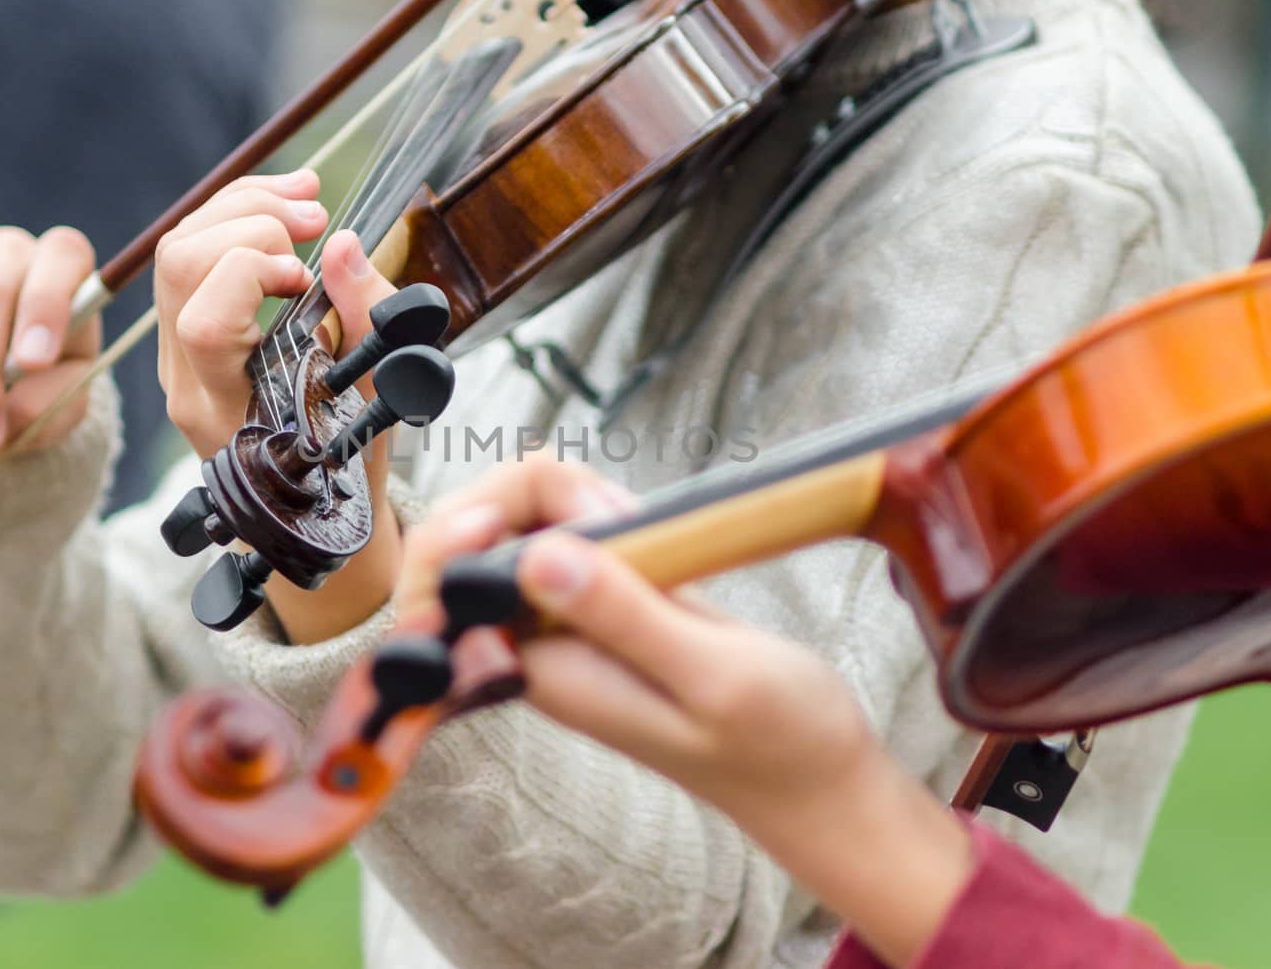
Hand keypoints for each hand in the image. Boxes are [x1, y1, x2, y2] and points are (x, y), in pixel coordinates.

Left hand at [154, 169, 404, 641]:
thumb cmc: (349, 463)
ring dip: (243, 207)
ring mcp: (176, 356)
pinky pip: (190, 257)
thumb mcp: (378, 399)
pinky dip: (236, 216)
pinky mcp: (183, 334)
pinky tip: (287, 206)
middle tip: (317, 223)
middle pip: (178, 264)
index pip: (206, 321)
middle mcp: (186, 380)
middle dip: (251, 221)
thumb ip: (365, 319)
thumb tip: (342, 244)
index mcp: (229, 408)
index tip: (308, 277)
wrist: (307, 514)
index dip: (254, 274)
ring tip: (309, 205)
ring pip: (175, 249)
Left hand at [401, 458, 974, 967]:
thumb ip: (623, 617)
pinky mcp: (604, 612)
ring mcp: (569, 629)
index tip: (562, 509)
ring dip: (568, 499)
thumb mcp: (714, 674)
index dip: (475, 524)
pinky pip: (570, 539)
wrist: (821, 776)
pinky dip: (598, 513)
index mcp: (545, 673)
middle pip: (474, 542)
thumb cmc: (781, 740)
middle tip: (615, 506)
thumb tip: (532, 557)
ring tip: (641, 519)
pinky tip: (647, 525)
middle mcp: (541, 651)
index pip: (449, 585)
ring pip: (523, 529)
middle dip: (529, 494)